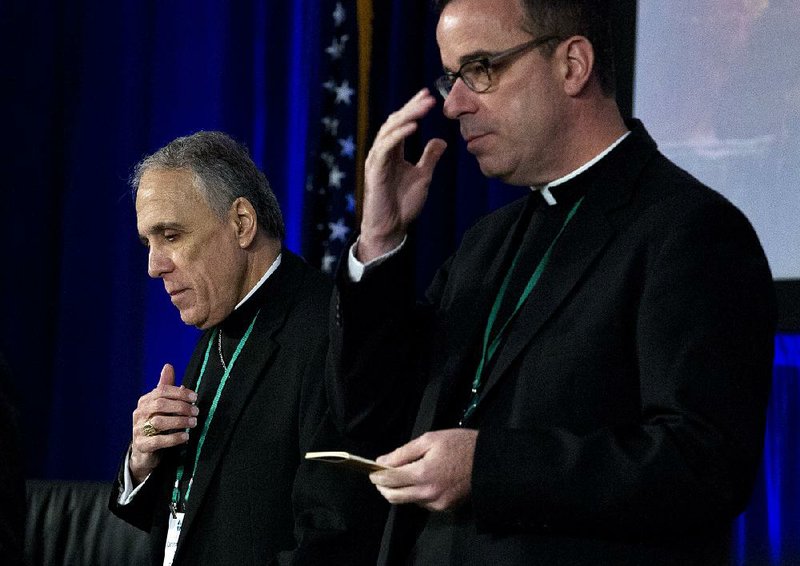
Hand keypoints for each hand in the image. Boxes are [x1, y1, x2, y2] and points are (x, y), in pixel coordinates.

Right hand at [129, 364, 197, 484]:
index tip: (195, 397)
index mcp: (145, 400)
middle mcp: (139, 413)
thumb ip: (166, 387)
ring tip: (193, 423)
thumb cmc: (156, 424)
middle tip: (196, 411)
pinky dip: (173, 438)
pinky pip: (157, 441)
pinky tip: (185, 437)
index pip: (162, 391)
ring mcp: (138, 429)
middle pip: (160, 404)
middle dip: (181, 406)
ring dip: (180, 421)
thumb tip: (168, 366)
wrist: (145, 451)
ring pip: (159, 422)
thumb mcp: (161, 405)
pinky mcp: (141, 445)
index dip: (180, 393)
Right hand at [359, 88, 446, 260]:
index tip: (429, 96)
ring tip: (423, 107)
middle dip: (411, 108)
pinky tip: (413, 127)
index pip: (402, 124)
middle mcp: (382, 153)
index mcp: (392, 153)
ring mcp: (376, 160)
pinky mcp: (375, 171)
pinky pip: (385, 148)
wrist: (391, 228)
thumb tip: (441, 140)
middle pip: (394, 122)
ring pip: (389, 130)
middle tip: (428, 96)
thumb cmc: (403, 205)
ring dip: (407, 116)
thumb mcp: (423, 176)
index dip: (413, 109)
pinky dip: (398, 136)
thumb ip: (429, 158)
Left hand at [369, 429, 477, 511]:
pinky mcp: (445, 509)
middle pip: (394, 497)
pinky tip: (421, 481)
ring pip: (407, 501)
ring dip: (400, 490)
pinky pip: (422, 503)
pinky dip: (416, 494)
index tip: (372, 470)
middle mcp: (427, 493)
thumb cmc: (460, 445)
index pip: (389, 480)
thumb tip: (382, 461)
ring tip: (402, 476)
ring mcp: (436, 504)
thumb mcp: (430, 439)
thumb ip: (404, 452)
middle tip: (381, 476)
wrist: (489, 462)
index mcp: (422, 474)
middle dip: (383, 487)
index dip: (377, 475)